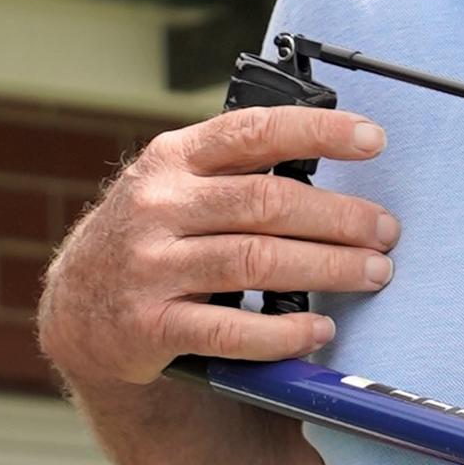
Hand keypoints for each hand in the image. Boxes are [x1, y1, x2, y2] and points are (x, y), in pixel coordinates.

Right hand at [35, 101, 396, 395]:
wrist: (78, 310)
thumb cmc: (149, 241)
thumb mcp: (175, 189)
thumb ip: (233, 172)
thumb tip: (326, 158)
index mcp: (173, 160)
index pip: (253, 132)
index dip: (318, 132)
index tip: (372, 140)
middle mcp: (159, 206)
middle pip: (266, 203)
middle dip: (339, 217)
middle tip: (385, 231)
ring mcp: (151, 265)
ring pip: (256, 261)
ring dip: (326, 268)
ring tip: (372, 273)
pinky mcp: (150, 324)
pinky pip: (230, 329)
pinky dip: (283, 333)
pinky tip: (320, 330)